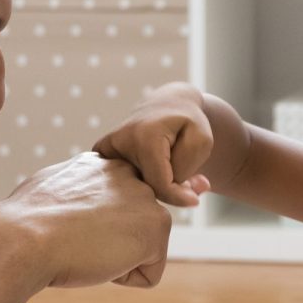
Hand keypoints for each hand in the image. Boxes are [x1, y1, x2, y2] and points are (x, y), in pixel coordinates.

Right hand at [0, 152, 174, 289]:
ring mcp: (147, 199)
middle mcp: (130, 175)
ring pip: (141, 252)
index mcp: (103, 166)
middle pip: (132, 233)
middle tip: (76, 239)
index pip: (116, 211)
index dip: (92, 230)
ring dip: (115, 260)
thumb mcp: (51, 191)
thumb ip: (78, 193)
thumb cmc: (25, 223)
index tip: (70, 228)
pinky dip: (123, 278)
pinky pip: (148, 275)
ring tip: (85, 246)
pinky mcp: (156, 227)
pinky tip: (97, 258)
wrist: (23, 238)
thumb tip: (78, 207)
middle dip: (109, 244)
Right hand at [93, 81, 215, 207]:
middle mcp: (118, 143)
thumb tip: (166, 190)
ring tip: (172, 172)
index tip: (194, 198)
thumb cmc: (187, 122)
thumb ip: (187, 169)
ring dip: (156, 187)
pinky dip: (140, 182)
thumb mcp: (202, 140)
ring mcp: (105, 149)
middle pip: (145, 189)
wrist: (166, 104)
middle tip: (190, 183)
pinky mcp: (100, 154)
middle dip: (169, 192)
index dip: (180, 196)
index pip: (160, 186)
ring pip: (134, 188)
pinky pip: (122, 182)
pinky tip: (152, 171)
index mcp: (144, 138)